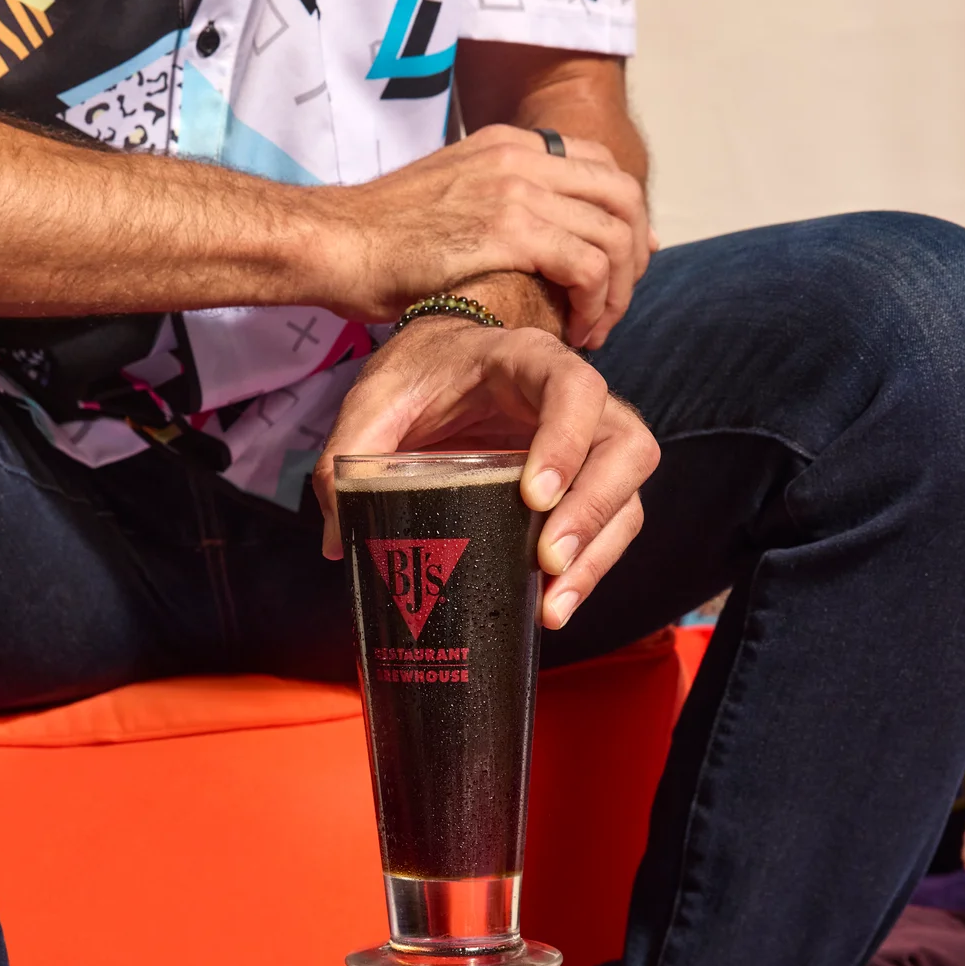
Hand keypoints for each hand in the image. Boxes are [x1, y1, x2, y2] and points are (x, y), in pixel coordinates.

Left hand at [314, 316, 659, 628]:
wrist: (439, 367)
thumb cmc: (418, 373)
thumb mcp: (375, 399)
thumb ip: (348, 453)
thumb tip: (337, 537)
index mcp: (529, 360)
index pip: (575, 389)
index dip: (566, 441)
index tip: (532, 496)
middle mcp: (577, 399)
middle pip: (625, 448)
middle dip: (593, 510)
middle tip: (547, 561)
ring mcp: (589, 443)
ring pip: (627, 495)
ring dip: (598, 555)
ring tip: (552, 605)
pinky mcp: (584, 484)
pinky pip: (610, 526)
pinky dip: (590, 569)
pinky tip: (551, 605)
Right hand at [322, 125, 651, 348]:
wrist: (332, 242)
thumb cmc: (376, 242)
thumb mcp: (446, 203)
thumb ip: (495, 210)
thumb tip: (534, 245)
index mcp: (510, 145)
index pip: (601, 166)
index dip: (624, 220)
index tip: (622, 267)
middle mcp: (522, 157)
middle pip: (624, 197)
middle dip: (633, 259)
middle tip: (613, 308)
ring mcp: (518, 189)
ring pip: (614, 235)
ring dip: (617, 292)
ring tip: (594, 331)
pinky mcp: (509, 231)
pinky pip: (587, 266)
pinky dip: (594, 305)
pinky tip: (575, 333)